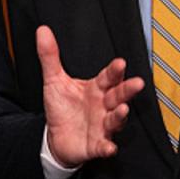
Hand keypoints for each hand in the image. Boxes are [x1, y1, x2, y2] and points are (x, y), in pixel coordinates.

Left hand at [36, 25, 143, 167]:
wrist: (57, 137)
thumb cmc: (62, 107)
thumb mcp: (54, 80)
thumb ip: (50, 56)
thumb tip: (42, 31)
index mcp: (96, 89)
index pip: (108, 77)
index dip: (114, 71)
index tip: (120, 62)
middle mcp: (103, 106)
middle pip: (118, 96)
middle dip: (127, 90)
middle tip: (137, 83)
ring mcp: (101, 126)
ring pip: (114, 120)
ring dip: (120, 115)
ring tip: (123, 109)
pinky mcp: (95, 145)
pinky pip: (103, 146)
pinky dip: (107, 147)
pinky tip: (110, 147)